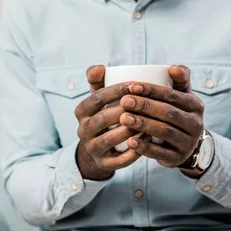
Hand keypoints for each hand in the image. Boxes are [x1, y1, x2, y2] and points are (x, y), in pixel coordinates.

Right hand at [74, 65, 141, 179]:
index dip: (117, 90)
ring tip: (149, 122)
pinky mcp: (103, 164)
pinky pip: (119, 160)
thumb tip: (100, 67)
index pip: (97, 98)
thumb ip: (98, 79)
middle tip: (144, 104)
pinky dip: (134, 152)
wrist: (101, 147)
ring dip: (130, 130)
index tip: (136, 85)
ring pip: (110, 139)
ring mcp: (92, 148)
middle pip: (103, 119)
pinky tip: (149, 141)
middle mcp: (82, 130)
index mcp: (81, 111)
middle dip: (124, 110)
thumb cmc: (106, 113)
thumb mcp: (99, 97)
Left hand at [118, 65, 204, 167]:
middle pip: (168, 113)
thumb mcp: (181, 95)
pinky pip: (160, 153)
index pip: (172, 95)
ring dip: (143, 124)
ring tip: (123, 118)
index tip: (131, 86)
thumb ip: (179, 78)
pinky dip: (145, 148)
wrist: (183, 144)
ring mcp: (188, 143)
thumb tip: (173, 68)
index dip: (152, 90)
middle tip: (124, 101)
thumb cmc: (176, 112)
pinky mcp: (177, 159)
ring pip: (164, 132)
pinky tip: (130, 142)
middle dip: (145, 106)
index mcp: (195, 105)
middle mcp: (196, 124)